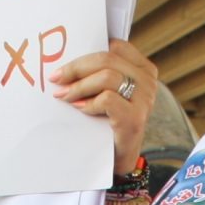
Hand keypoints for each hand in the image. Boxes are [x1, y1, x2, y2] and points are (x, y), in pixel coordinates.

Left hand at [49, 38, 158, 173]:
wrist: (118, 158)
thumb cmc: (108, 122)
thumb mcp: (108, 92)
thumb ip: (99, 73)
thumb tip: (69, 61)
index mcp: (143, 69)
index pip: (115, 46)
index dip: (87, 51)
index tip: (66, 63)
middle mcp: (148, 81)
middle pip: (107, 59)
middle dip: (76, 67)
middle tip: (56, 78)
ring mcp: (144, 99)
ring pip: (107, 76)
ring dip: (79, 86)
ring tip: (64, 96)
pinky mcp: (134, 118)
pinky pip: (107, 99)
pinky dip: (89, 103)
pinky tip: (80, 109)